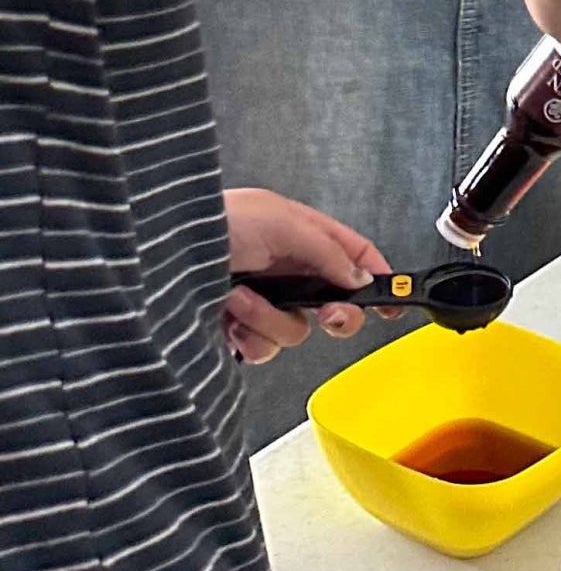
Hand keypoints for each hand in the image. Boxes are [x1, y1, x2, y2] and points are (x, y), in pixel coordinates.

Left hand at [222, 190, 389, 366]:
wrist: (154, 252)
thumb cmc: (213, 221)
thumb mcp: (281, 221)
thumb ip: (327, 251)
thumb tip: (359, 277)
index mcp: (301, 237)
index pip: (354, 257)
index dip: (379, 279)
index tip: (397, 302)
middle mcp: (285, 272)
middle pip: (334, 305)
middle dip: (335, 314)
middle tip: (328, 314)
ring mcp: (262, 303)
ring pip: (296, 331)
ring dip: (270, 317)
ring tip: (239, 296)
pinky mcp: (237, 330)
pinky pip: (263, 349)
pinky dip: (249, 334)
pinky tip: (227, 314)